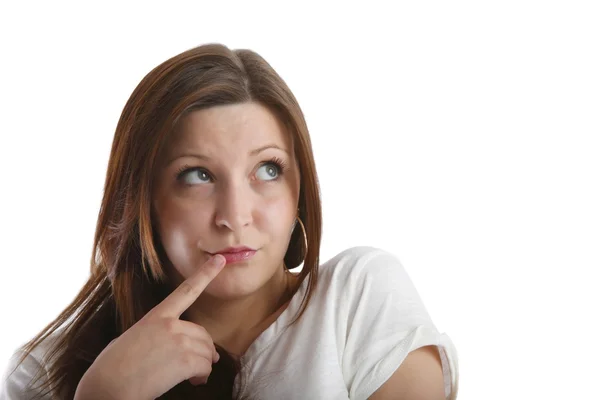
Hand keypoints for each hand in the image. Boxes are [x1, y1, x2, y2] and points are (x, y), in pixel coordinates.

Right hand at [74, 254, 225, 399]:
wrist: (106, 388)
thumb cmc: (112, 368)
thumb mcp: (130, 339)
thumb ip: (153, 334)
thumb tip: (164, 345)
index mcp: (156, 316)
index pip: (186, 291)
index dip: (205, 274)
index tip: (220, 259)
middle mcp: (170, 324)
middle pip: (202, 334)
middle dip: (204, 350)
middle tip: (198, 365)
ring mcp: (178, 341)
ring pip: (207, 351)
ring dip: (202, 366)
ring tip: (191, 377)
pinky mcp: (184, 361)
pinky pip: (205, 367)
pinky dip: (202, 377)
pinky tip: (192, 382)